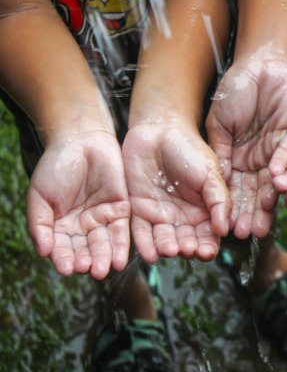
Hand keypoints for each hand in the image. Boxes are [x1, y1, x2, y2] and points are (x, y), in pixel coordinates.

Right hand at [27, 130, 129, 279]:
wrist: (80, 141)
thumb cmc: (56, 167)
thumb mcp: (40, 196)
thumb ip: (41, 224)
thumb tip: (43, 252)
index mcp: (60, 225)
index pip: (62, 248)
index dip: (64, 258)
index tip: (66, 268)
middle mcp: (82, 226)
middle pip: (85, 249)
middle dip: (88, 261)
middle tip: (91, 270)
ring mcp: (102, 218)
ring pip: (104, 244)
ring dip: (104, 258)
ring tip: (104, 269)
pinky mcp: (121, 209)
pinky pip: (121, 231)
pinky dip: (120, 246)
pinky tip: (119, 260)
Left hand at [122, 122, 229, 262]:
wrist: (159, 131)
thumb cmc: (190, 148)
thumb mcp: (211, 174)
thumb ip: (220, 201)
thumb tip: (225, 229)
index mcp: (204, 211)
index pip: (209, 236)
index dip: (208, 246)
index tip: (207, 250)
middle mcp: (183, 217)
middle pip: (187, 242)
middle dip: (188, 248)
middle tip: (187, 249)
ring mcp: (161, 215)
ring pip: (165, 240)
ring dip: (167, 248)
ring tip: (170, 249)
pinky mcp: (139, 210)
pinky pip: (141, 232)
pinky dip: (145, 245)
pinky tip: (151, 253)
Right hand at [206, 59, 286, 237]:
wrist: (260, 67)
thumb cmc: (235, 90)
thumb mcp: (219, 123)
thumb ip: (221, 152)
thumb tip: (216, 183)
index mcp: (233, 156)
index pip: (230, 188)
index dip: (228, 207)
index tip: (226, 228)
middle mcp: (253, 160)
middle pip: (251, 192)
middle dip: (248, 213)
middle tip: (247, 234)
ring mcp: (273, 153)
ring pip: (271, 185)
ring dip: (266, 206)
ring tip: (262, 227)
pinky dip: (284, 183)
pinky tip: (282, 199)